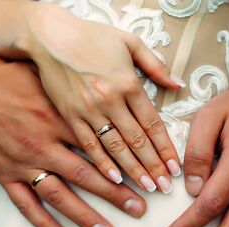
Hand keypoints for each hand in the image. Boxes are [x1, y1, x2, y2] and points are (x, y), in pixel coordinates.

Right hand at [0, 56, 147, 226]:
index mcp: (59, 118)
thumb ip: (80, 97)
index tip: (144, 176)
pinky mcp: (4, 174)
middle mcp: (44, 144)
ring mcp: (24, 162)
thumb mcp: (51, 80)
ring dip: (85, 215)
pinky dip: (43, 223)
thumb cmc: (13, 78)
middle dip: (115, 194)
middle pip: (86, 174)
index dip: (125, 163)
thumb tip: (112, 106)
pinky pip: (25, 203)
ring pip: (59, 195)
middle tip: (139, 208)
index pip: (99, 146)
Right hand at [18, 3, 182, 191]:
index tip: (175, 167)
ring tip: (147, 188)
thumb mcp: (129, 41)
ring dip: (133, 170)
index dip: (165, 148)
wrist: (49, 36)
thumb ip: (156, 65)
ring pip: (115, 147)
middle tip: (165, 186)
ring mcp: (88, 110)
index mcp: (128, 83)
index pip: (152, 123)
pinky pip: (88, 145)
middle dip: (153, 166)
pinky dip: (102, 163)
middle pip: (137, 140)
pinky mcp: (68, 116)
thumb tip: (179, 84)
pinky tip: (115, 178)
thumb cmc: (91, 37)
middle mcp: (110, 100)